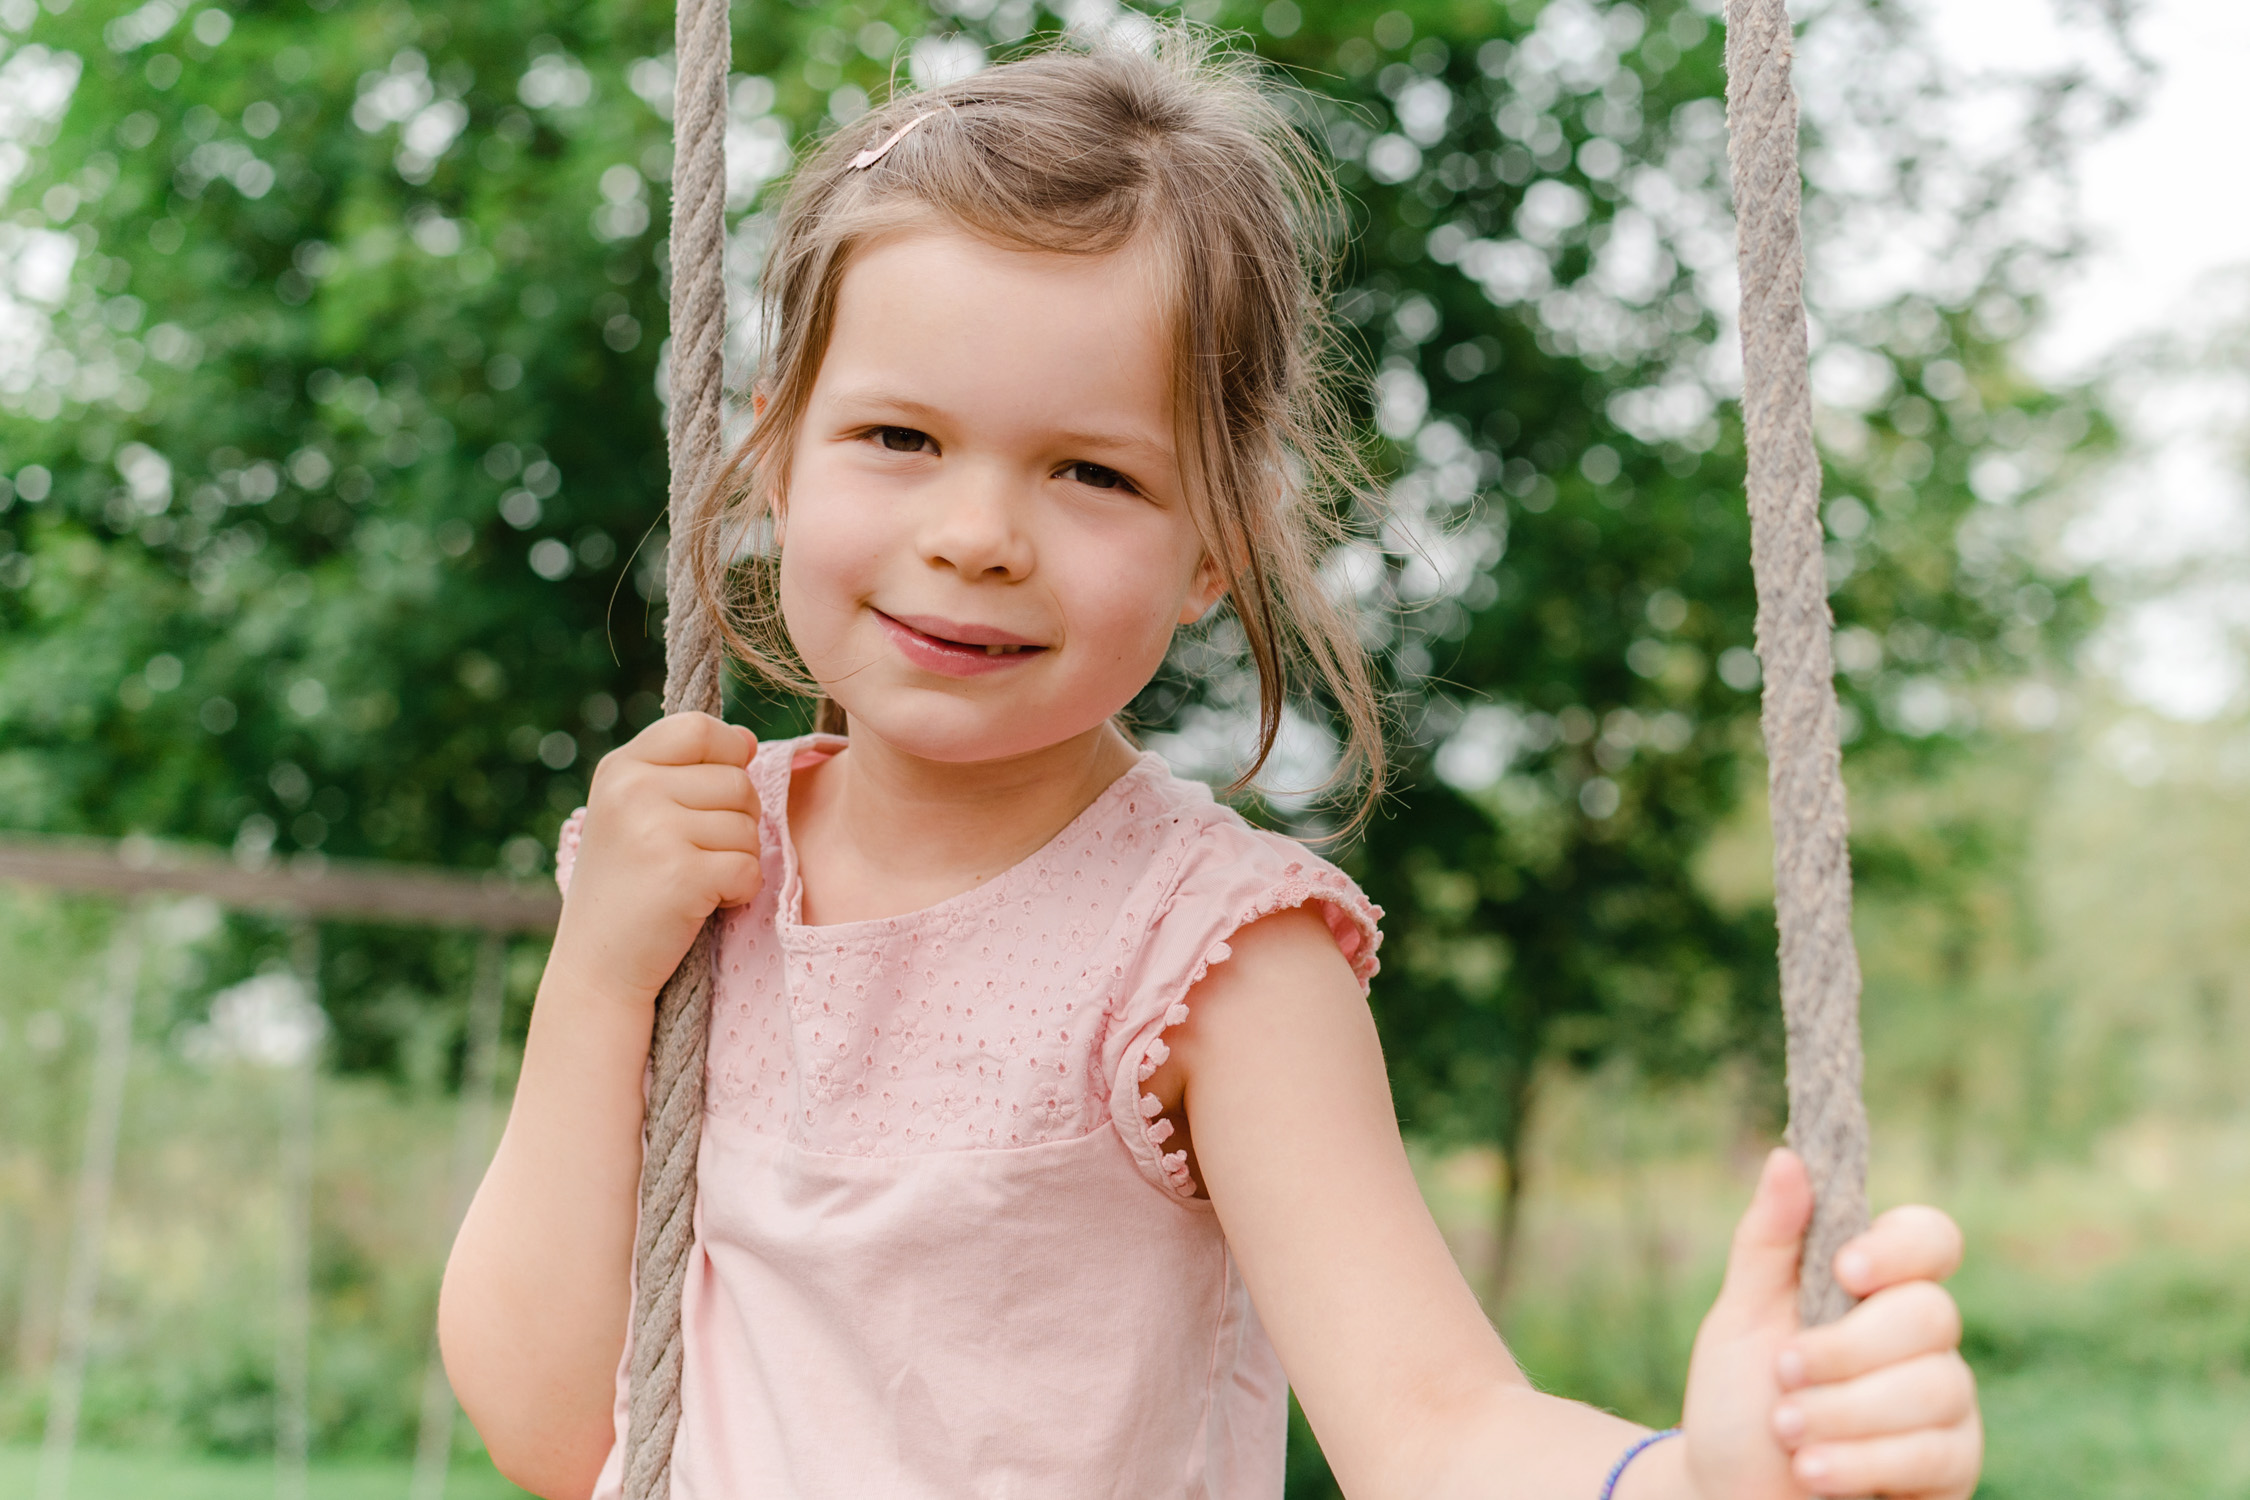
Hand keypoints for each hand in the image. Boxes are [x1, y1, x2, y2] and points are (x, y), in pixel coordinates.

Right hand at [550, 713, 762, 1007]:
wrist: (598, 967)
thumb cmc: (627, 888)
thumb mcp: (632, 812)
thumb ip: (680, 771)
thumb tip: (747, 740)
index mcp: (620, 768)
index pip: (699, 728)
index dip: (728, 753)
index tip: (717, 791)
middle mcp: (632, 790)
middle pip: (738, 781)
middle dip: (736, 822)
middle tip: (695, 855)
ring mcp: (655, 830)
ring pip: (749, 826)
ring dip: (736, 859)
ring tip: (692, 880)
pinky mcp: (683, 874)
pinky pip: (750, 868)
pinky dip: (739, 892)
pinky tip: (701, 904)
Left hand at [1677, 1149, 1981, 1498]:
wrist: (1726, 1495)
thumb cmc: (1736, 1403)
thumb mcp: (1738, 1318)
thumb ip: (1768, 1240)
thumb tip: (1788, 1157)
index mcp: (1873, 1289)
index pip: (1931, 1238)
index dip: (1898, 1248)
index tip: (1844, 1270)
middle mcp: (1922, 1342)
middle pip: (1932, 1315)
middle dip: (1846, 1350)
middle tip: (1783, 1375)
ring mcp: (1945, 1407)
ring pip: (1936, 1388)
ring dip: (1843, 1413)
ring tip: (1787, 1433)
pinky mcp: (1950, 1469)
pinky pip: (1936, 1455)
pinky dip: (1863, 1462)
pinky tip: (1814, 1472)